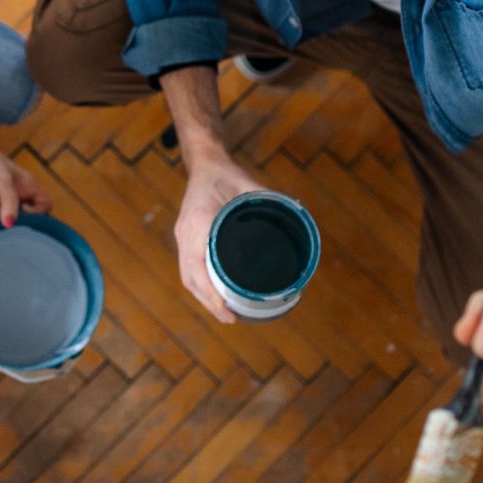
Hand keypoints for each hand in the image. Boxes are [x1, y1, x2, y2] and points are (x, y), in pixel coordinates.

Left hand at [0, 139, 49, 228]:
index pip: (44, 204)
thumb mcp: (3, 181)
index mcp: (28, 185)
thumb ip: (9, 203)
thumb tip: (10, 224)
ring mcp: (2, 195)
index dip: (37, 214)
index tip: (22, 214)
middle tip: (1, 223)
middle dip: (13, 221)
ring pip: (5, 216)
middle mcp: (18, 191)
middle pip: (24, 214)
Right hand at [174, 160, 267, 322]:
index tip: (225, 309)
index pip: (197, 265)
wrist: (205, 163)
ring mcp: (184, 236)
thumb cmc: (228, 174)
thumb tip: (299, 216)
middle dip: (208, 302)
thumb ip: (271, 201)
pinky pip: (189, 268)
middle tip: (231, 319)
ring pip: (188, 276)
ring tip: (225, 314)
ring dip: (204, 298)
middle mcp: (186, 232)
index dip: (210, 292)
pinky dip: (201, 286)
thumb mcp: (250, 186)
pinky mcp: (186, 238)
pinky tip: (215, 296)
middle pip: (190, 278)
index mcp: (199, 220)